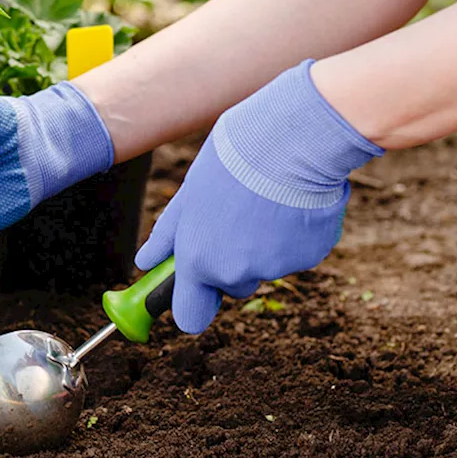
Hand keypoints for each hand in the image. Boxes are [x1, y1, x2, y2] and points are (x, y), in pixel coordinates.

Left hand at [135, 60, 383, 333]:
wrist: (291, 141)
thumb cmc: (232, 159)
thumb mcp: (189, 194)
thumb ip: (169, 235)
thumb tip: (145, 262)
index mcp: (199, 259)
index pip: (190, 316)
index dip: (193, 305)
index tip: (195, 293)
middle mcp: (236, 272)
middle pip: (232, 285)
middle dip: (232, 262)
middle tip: (236, 218)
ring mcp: (276, 267)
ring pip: (266, 265)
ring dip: (264, 244)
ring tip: (265, 199)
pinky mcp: (311, 256)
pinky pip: (296, 252)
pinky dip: (294, 234)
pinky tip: (292, 200)